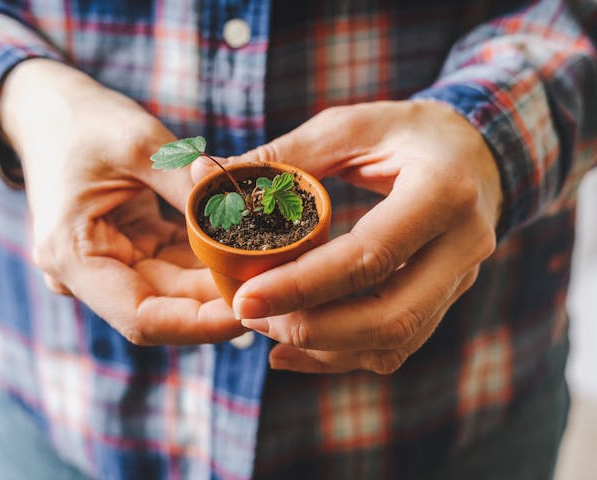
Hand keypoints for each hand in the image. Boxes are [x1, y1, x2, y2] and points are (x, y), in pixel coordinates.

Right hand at [0, 59, 243, 344]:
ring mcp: (110, 264)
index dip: (200, 325)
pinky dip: (210, 260)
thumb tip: (248, 213)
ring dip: (220, 282)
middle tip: (277, 286)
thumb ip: (191, 183)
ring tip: (271, 269)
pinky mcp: (129, 250)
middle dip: (221, 301)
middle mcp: (87, 273)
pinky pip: (176, 266)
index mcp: (72, 255)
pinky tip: (248, 250)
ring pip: (176, 291)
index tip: (251, 313)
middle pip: (165, 307)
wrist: (51, 110)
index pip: (143, 317)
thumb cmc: (85, 121)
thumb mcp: (140, 144)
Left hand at [218, 101, 501, 372]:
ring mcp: (460, 279)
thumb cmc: (406, 133)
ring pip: (394, 342)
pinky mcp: (444, 298)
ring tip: (265, 328)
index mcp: (442, 192)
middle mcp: (463, 245)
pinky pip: (396, 346)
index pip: (370, 256)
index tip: (245, 299)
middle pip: (389, 317)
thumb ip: (286, 156)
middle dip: (311, 328)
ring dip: (323, 347)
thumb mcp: (350, 127)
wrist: (476, 153)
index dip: (304, 285)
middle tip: (250, 317)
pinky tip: (291, 350)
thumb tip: (209, 175)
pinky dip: (341, 355)